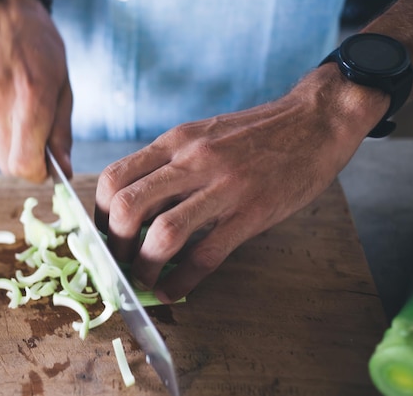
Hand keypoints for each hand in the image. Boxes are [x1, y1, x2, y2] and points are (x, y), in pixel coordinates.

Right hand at [0, 0, 72, 181]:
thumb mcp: (63, 86)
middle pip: (7, 163)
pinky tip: (1, 93)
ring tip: (18, 104)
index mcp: (30, 94)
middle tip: (38, 141)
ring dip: (11, 137)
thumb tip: (63, 171)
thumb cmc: (41, 48)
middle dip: (26, 161)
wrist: (0, 11)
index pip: (23, 163)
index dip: (36, 174)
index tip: (47, 168)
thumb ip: (61, 133)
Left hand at [95, 66, 387, 302]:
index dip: (98, 215)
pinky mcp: (251, 213)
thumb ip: (168, 164)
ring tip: (143, 280)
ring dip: (144, 268)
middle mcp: (192, 161)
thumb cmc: (253, 133)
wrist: (313, 122)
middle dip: (114, 246)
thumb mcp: (201, 134)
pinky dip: (182, 281)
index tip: (104, 234)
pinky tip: (174, 290)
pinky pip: (206, 255)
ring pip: (164, 234)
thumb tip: (135, 205)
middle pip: (128, 208)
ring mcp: (223, 188)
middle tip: (118, 262)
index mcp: (175, 141)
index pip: (114, 178)